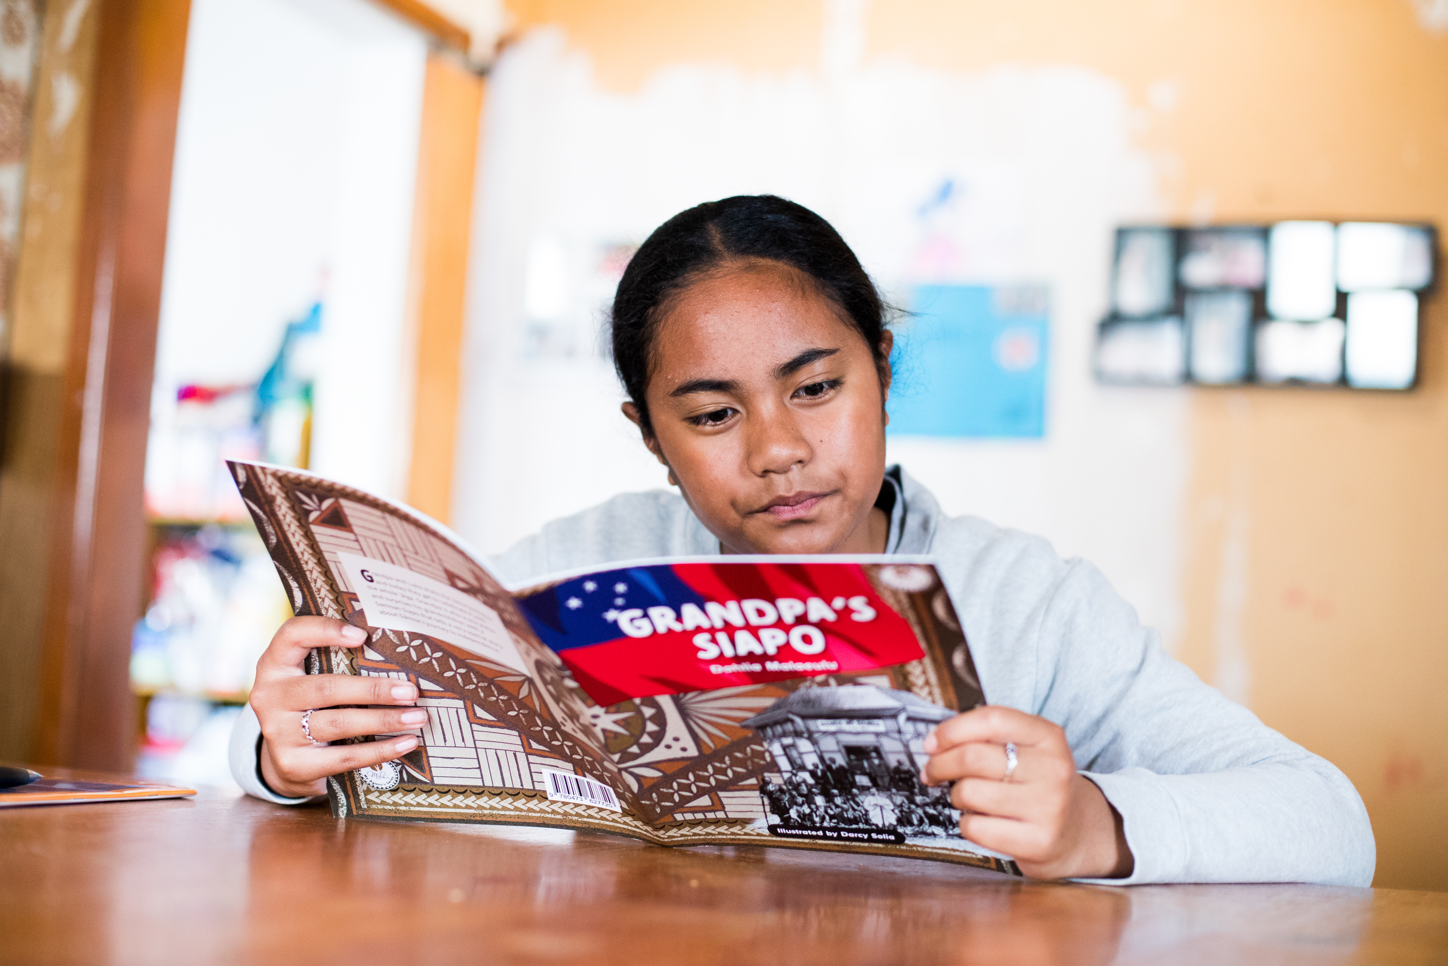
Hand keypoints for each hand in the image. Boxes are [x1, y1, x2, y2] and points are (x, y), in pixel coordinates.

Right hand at [250, 616, 425, 798]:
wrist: (285, 762)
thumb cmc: (311, 707)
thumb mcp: (311, 679)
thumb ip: (337, 662)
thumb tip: (397, 654)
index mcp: (274, 665)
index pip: (292, 635)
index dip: (325, 630)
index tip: (363, 635)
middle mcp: (270, 697)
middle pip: (326, 688)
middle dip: (374, 690)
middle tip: (411, 691)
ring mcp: (279, 733)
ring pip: (339, 724)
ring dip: (385, 720)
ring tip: (417, 717)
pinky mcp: (294, 764)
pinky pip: (345, 756)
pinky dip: (381, 750)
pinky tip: (407, 743)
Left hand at [921, 705, 1132, 879]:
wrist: (1077, 833)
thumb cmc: (1038, 786)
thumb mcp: (1028, 750)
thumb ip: (988, 738)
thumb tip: (934, 743)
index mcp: (1049, 737)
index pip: (992, 719)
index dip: (952, 729)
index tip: (931, 743)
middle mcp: (1053, 769)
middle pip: (973, 757)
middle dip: (940, 764)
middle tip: (933, 772)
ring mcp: (1049, 807)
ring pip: (969, 793)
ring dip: (956, 796)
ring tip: (967, 798)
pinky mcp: (1039, 841)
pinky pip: (976, 827)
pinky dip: (967, 824)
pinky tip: (981, 821)